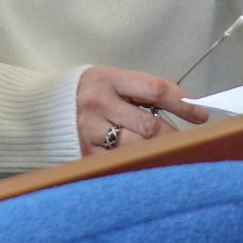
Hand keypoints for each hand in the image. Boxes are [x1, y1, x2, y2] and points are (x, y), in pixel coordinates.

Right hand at [76, 65, 207, 154]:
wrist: (41, 112)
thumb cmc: (85, 95)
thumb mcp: (108, 83)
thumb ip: (139, 93)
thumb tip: (185, 107)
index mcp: (105, 79)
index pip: (154, 89)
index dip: (182, 103)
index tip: (201, 114)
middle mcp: (96, 104)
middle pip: (149, 124)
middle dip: (174, 134)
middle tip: (191, 141)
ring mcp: (90, 132)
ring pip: (138, 147)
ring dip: (159, 151)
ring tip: (173, 153)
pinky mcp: (86, 155)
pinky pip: (121, 162)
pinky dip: (139, 163)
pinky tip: (150, 163)